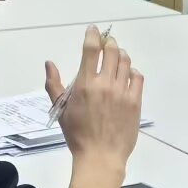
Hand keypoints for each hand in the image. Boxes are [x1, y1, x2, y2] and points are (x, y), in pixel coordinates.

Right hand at [46, 26, 143, 170]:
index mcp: (85, 84)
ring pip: (126, 62)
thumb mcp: (60, 110)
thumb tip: (49, 63)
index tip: (93, 31)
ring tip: (118, 57)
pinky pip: (137, 77)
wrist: (100, 156)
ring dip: (121, 55)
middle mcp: (105, 84)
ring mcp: (122, 92)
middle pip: (112, 51)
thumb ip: (54, 85)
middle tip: (107, 44)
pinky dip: (133, 71)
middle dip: (109, 43)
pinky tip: (128, 74)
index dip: (93, 36)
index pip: (91, 50)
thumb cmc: (77, 134)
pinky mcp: (135, 101)